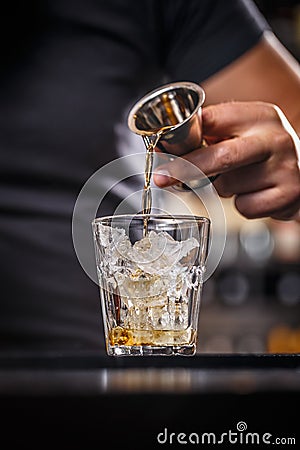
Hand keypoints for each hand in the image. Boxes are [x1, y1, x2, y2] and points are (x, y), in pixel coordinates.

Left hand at [154, 101, 299, 220]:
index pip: (211, 121)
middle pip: (221, 156)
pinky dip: (243, 205)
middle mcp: (275, 138)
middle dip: (186, 168)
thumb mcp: (242, 132)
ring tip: (243, 179)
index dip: (182, 139)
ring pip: (228, 187)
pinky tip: (256, 193)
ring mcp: (285, 167)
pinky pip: (244, 208)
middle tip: (163, 178)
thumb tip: (166, 148)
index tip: (161, 150)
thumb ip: (210, 135)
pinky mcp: (289, 194)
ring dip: (224, 189)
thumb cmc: (262, 152)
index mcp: (259, 115)